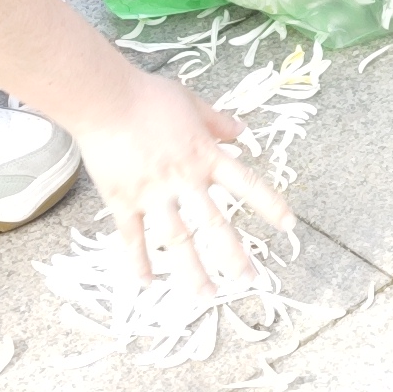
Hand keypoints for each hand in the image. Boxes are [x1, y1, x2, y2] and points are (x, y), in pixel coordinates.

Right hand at [78, 72, 290, 294]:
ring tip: (206, 296)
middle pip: (214, 224)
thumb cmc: (146, 95)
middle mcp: (184, 179)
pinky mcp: (123, 200)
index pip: (246, 184)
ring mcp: (153, 193)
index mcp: (205, 155)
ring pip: (177, 240)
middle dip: (233, 256)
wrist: (103, 98)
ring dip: (192, 271)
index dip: (270, 205)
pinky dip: (138, 261)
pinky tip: (146, 283)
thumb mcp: (191, 101)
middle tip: (249, 280)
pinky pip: (132, 237)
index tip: (289, 226)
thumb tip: (241, 131)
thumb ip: (217, 121)